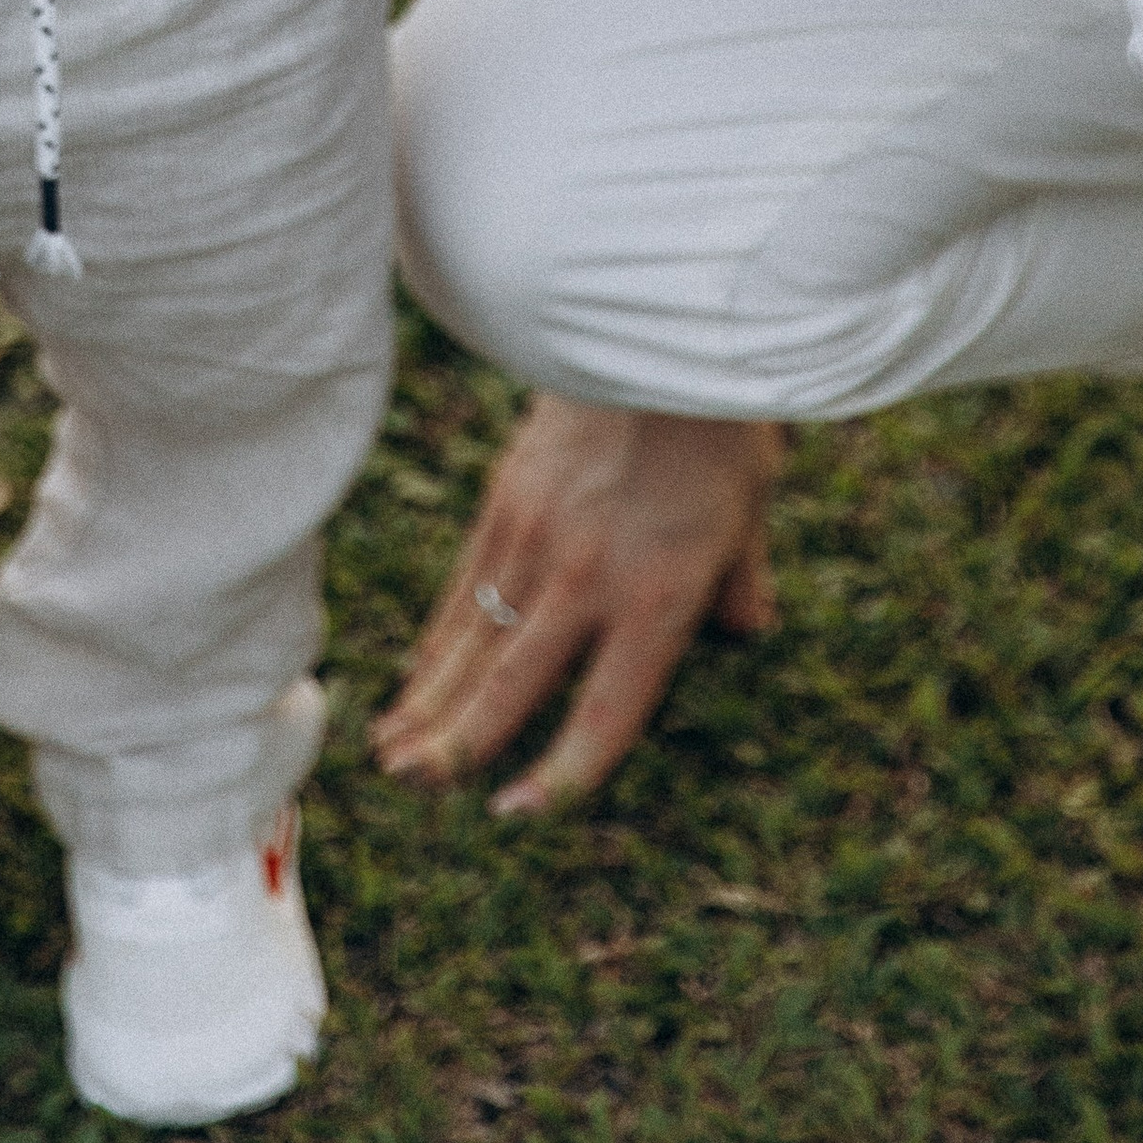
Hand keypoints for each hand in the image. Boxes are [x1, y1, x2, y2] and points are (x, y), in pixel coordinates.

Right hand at [373, 398, 783, 812]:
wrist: (656, 328)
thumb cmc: (718, 422)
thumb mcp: (751, 513)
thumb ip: (740, 585)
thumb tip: (746, 630)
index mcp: (659, 598)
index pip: (606, 713)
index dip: (563, 774)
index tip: (520, 814)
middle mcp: (589, 578)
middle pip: (512, 685)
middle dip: (460, 746)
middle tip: (415, 789)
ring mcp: (536, 537)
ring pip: (472, 640)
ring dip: (429, 702)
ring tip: (390, 755)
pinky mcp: (505, 499)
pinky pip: (464, 585)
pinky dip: (436, 638)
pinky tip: (413, 674)